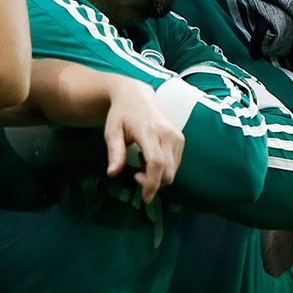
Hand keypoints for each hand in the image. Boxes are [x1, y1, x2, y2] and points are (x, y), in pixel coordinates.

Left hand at [103, 80, 183, 201]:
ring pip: (173, 169)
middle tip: (136, 176)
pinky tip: (150, 157)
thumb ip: (115, 152)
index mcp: (149, 131)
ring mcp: (177, 136)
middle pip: (167, 170)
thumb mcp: (112, 131)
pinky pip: (175, 163)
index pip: (156, 162)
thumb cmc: (121, 114)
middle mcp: (167, 133)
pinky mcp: (180, 138)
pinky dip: (163, 168)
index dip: (152, 183)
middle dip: (153, 183)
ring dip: (158, 175)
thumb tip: (113, 173)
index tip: (145, 197)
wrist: (137, 95)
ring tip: (141, 161)